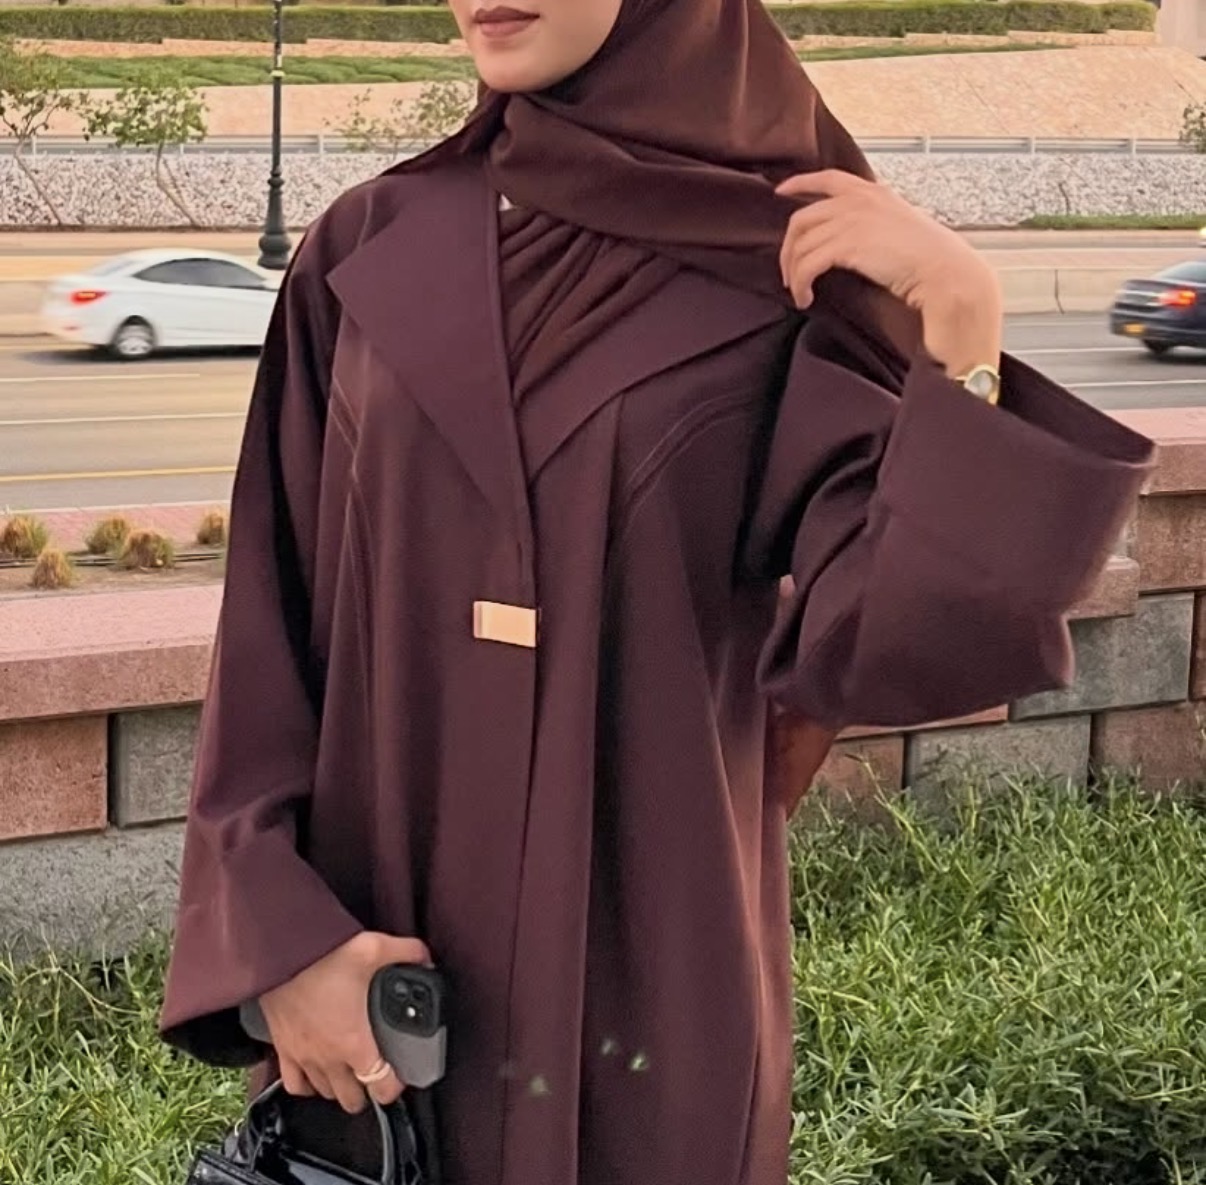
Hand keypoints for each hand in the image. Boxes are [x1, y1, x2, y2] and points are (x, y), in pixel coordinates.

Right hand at [258, 931, 431, 1113]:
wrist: (281, 954)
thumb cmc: (323, 955)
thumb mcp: (375, 948)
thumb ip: (407, 953)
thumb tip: (426, 957)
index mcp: (355, 1041)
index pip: (380, 1085)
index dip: (395, 1087)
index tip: (400, 1076)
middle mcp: (329, 1058)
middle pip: (352, 1098)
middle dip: (368, 1092)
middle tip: (376, 1073)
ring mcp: (303, 1057)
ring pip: (325, 1093)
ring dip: (340, 1088)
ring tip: (350, 1073)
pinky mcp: (283, 1050)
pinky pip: (294, 1084)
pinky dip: (306, 1086)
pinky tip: (315, 1075)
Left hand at [776, 170, 1002, 378]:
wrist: (943, 270)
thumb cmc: (928, 257)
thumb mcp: (900, 225)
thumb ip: (874, 222)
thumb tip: (852, 240)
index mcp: (871, 192)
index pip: (827, 178)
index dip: (799, 183)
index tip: (780, 191)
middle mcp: (858, 201)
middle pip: (802, 218)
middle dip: (788, 248)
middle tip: (788, 272)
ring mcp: (851, 221)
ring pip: (800, 245)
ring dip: (793, 272)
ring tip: (799, 292)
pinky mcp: (847, 246)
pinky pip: (807, 266)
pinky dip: (801, 284)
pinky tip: (805, 298)